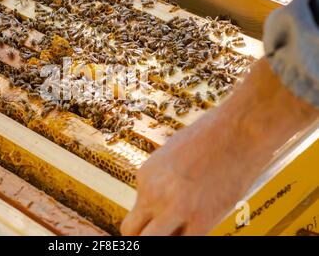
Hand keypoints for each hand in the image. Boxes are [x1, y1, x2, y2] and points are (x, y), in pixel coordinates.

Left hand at [121, 59, 318, 235]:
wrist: (239, 129)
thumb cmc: (211, 136)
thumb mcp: (172, 155)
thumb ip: (163, 180)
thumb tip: (165, 201)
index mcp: (145, 176)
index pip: (136, 211)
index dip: (150, 219)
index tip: (163, 220)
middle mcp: (154, 193)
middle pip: (131, 232)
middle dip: (144, 237)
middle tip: (162, 232)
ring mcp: (176, 208)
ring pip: (150, 242)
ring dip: (161, 240)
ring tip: (178, 231)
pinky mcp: (202, 218)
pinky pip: (184, 242)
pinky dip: (187, 239)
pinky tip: (198, 228)